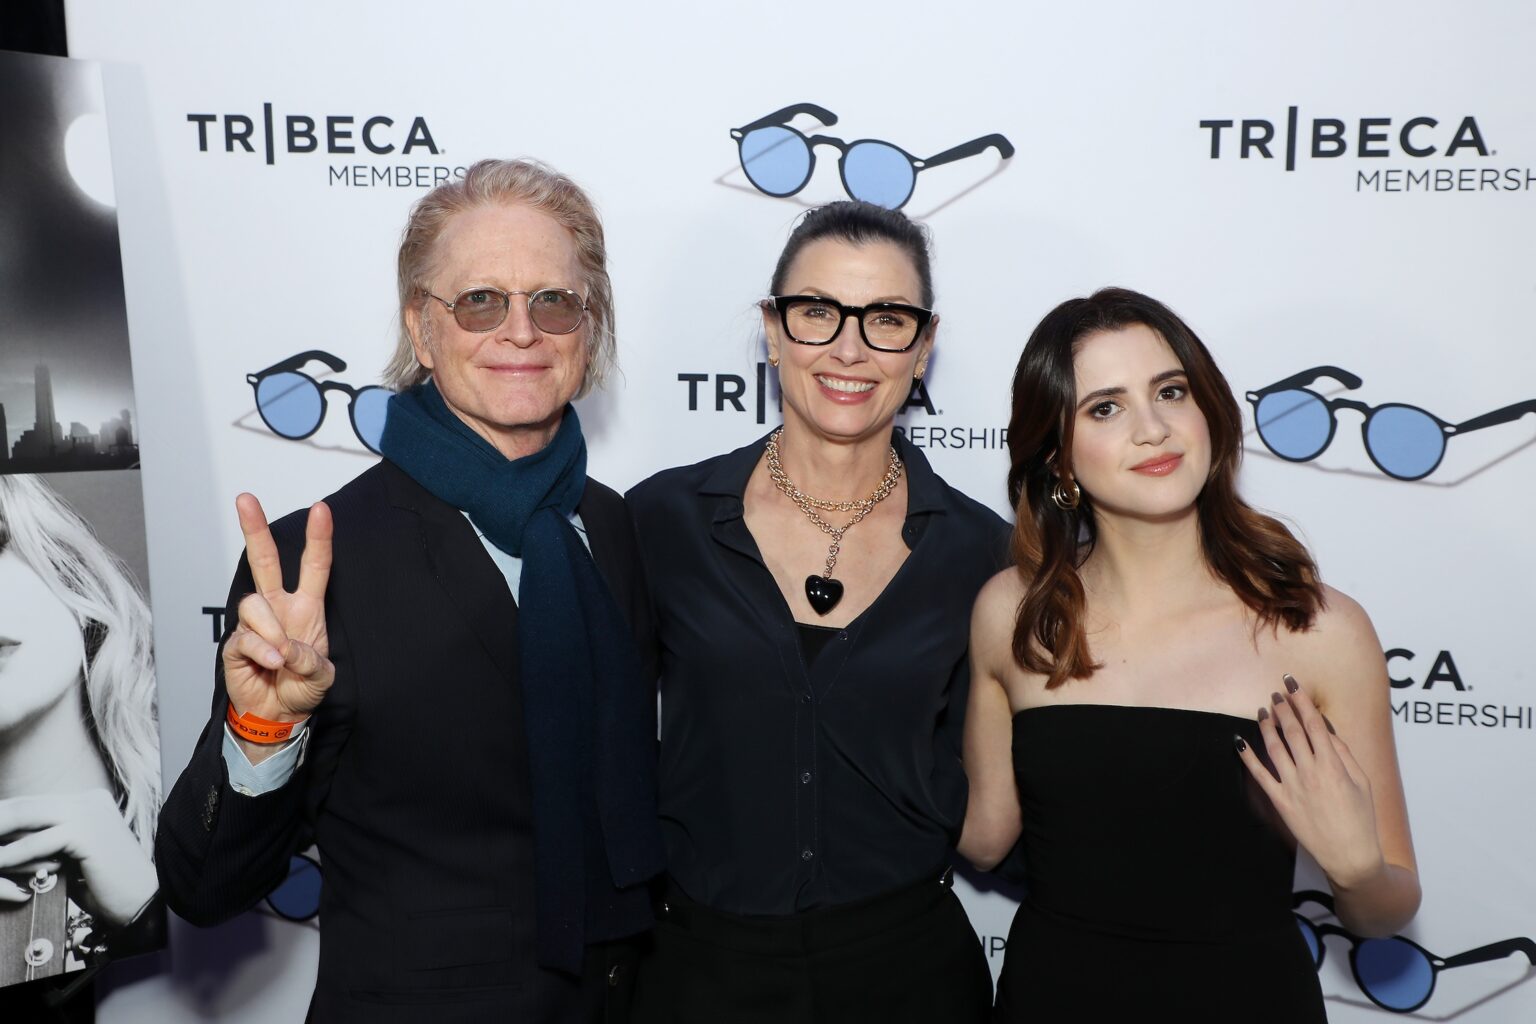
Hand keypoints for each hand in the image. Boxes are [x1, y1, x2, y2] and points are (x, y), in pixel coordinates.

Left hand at [0, 791, 157, 926]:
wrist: (143, 902)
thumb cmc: (106, 886)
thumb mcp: (71, 857)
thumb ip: (46, 844)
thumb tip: (6, 845)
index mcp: (88, 801)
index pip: (33, 804)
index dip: (3, 816)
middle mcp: (89, 800)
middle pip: (25, 805)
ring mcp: (89, 813)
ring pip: (27, 817)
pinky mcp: (87, 833)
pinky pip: (38, 843)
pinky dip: (13, 855)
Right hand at [223, 494, 333, 723]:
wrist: (278, 714)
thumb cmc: (301, 686)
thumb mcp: (322, 676)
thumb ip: (310, 660)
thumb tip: (284, 647)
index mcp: (306, 607)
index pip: (314, 566)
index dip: (318, 537)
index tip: (320, 508)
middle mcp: (279, 607)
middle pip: (265, 560)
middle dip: (255, 528)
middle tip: (245, 499)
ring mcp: (256, 623)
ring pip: (254, 604)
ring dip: (271, 631)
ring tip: (281, 658)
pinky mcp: (235, 642)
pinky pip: (245, 636)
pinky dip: (262, 651)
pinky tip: (270, 664)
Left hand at [1236, 675, 1384, 888]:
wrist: (1350, 855)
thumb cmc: (1360, 817)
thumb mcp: (1362, 782)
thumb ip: (1344, 753)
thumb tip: (1328, 730)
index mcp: (1333, 765)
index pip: (1313, 724)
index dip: (1301, 700)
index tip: (1293, 684)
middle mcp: (1310, 772)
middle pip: (1291, 731)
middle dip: (1282, 708)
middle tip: (1276, 693)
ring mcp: (1292, 787)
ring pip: (1274, 748)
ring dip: (1266, 726)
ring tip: (1263, 710)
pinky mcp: (1280, 802)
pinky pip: (1259, 776)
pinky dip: (1247, 757)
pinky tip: (1239, 742)